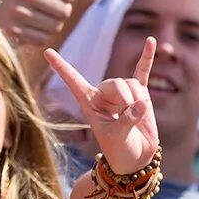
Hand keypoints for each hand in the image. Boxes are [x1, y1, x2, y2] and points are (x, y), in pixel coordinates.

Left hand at [45, 37, 157, 173]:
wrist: (135, 157)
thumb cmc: (119, 149)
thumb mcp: (117, 137)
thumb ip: (127, 120)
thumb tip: (141, 103)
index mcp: (89, 103)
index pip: (73, 81)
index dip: (61, 67)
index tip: (47, 51)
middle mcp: (104, 95)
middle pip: (115, 82)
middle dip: (124, 98)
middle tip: (128, 115)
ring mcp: (122, 93)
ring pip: (131, 83)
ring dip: (137, 98)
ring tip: (137, 115)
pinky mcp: (140, 94)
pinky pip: (142, 72)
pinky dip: (147, 57)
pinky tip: (151, 41)